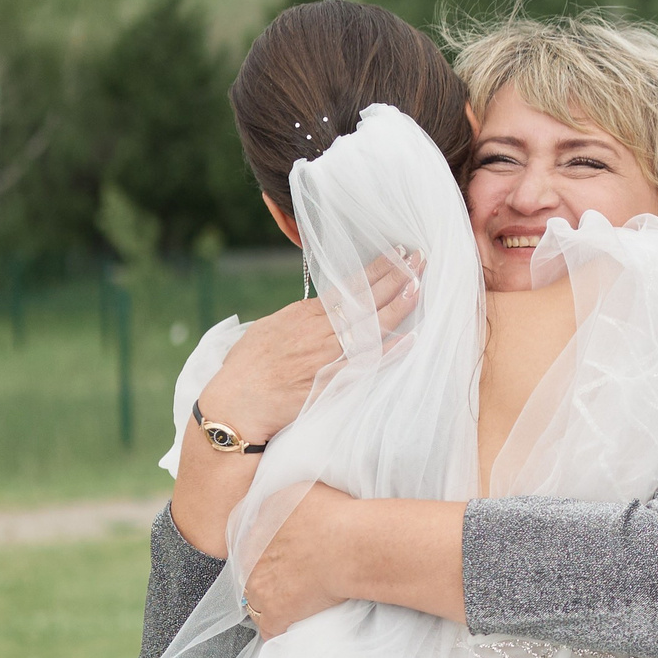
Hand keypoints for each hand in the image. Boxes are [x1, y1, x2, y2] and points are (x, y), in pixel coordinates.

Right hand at [201, 259, 418, 442]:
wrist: (236, 402)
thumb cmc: (247, 366)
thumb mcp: (271, 328)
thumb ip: (300, 317)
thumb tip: (319, 308)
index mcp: (304, 314)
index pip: (349, 287)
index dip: (376, 270)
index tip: (398, 255)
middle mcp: (318, 330)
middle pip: (364, 300)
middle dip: (394, 277)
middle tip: (420, 259)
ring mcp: (325, 355)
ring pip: (368, 325)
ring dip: (396, 306)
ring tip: (418, 287)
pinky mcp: (329, 381)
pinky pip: (364, 363)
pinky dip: (388, 351)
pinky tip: (409, 338)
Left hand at [241, 484, 360, 638]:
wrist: (351, 546)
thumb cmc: (336, 515)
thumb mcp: (302, 489)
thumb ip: (283, 499)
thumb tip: (282, 506)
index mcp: (260, 524)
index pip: (250, 537)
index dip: (266, 547)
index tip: (282, 552)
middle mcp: (253, 555)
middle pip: (251, 570)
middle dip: (267, 575)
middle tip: (293, 578)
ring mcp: (262, 587)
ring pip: (255, 601)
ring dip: (270, 603)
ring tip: (294, 603)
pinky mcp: (277, 614)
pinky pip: (270, 629)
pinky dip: (279, 629)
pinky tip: (293, 625)